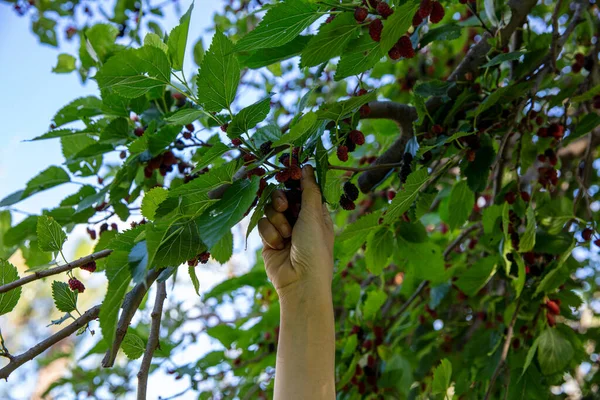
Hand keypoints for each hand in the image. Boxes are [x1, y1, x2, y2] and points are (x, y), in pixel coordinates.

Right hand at [258, 165, 333, 295]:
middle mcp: (299, 219)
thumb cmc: (314, 248)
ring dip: (277, 221)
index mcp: (315, 213)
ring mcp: (283, 230)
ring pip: (270, 209)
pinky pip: (263, 224)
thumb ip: (309, 190)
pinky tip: (279, 246)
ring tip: (287, 236)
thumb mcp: (314, 216)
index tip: (288, 175)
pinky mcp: (269, 240)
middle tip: (285, 206)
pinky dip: (270, 234)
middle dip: (282, 200)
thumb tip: (308, 167)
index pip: (302, 189)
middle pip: (282, 196)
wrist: (300, 281)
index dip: (295, 183)